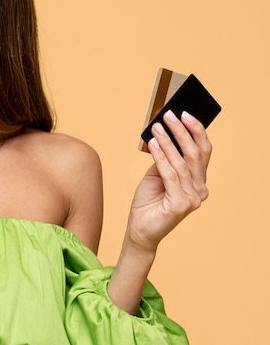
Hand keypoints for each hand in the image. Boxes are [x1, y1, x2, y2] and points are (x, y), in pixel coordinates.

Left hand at [126, 110, 211, 253]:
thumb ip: (165, 159)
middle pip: (195, 154)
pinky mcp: (180, 205)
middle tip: (170, 115)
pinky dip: (161, 156)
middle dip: (182, 131)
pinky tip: (153, 144)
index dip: (196, 131)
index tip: (185, 113)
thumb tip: (164, 135)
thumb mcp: (156, 175)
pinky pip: (169, 174)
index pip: (203, 152)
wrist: (139, 231)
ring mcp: (192, 199)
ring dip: (168, 141)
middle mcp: (200, 190)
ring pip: (182, 162)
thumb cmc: (148, 203)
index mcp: (198, 182)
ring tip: (156, 127)